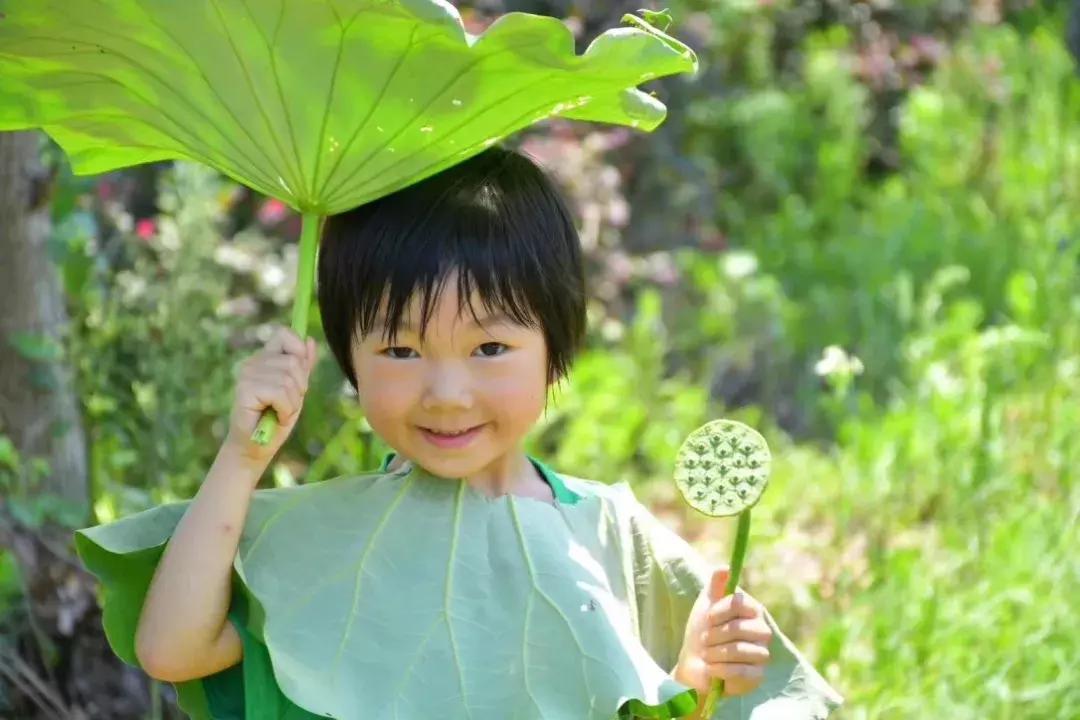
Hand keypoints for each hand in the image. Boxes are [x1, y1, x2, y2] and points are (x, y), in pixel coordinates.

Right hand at [222, 325, 316, 467]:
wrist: (256, 447)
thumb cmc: (276, 418)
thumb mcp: (296, 390)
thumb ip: (303, 366)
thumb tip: (311, 340)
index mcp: (264, 357)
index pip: (285, 334)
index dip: (298, 353)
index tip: (298, 377)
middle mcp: (253, 362)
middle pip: (294, 361)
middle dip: (299, 387)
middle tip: (286, 403)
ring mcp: (247, 375)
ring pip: (288, 378)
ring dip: (292, 402)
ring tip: (279, 411)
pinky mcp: (245, 390)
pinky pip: (280, 392)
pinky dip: (285, 409)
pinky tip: (276, 417)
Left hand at [674, 566, 773, 699]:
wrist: (696, 664)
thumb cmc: (703, 630)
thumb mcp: (706, 604)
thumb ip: (716, 585)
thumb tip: (725, 568)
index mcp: (752, 610)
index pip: (740, 603)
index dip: (720, 610)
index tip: (708, 618)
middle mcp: (762, 631)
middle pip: (738, 628)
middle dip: (715, 635)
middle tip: (705, 640)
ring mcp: (762, 654)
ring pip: (739, 650)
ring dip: (715, 653)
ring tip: (707, 655)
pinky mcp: (758, 676)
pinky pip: (740, 671)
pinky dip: (720, 670)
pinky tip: (712, 668)